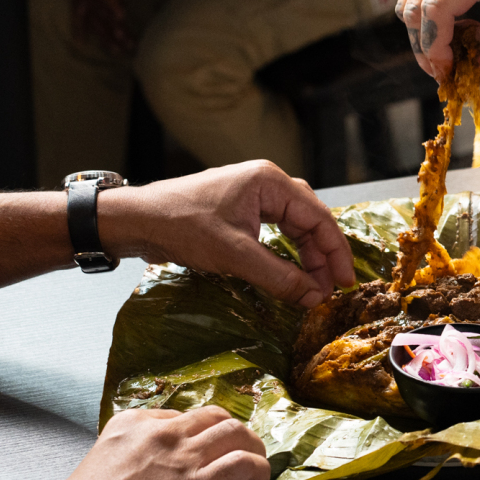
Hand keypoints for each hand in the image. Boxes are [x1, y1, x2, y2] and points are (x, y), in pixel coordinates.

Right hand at [41, 406, 269, 479]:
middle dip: (228, 430)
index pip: (176, 416)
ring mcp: (183, 454)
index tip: (199, 446)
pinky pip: (243, 463)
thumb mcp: (103, 464)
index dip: (195, 432)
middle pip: (212, 416)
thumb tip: (154, 472)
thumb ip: (132, 458)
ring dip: (251, 445)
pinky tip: (259, 478)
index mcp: (131, 423)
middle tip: (237, 445)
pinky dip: (258, 468)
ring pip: (235, 432)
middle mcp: (161, 431)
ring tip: (256, 459)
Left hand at [98, 160, 355, 306]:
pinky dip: (285, 251)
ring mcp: (253, 194)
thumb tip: (314, 297)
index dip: (335, 252)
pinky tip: (289, 271)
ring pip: (293, 225)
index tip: (344, 283)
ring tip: (312, 285)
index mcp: (270, 182)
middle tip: (329, 289)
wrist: (135, 220)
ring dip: (304, 255)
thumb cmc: (181, 227)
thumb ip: (279, 276)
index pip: (318, 217)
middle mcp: (266, 182)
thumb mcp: (235, 255)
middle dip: (322, 256)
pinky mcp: (240, 208)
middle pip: (310, 219)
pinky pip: (275, 228)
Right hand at [397, 0, 479, 79]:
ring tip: (464, 40)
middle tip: (449, 70)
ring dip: (426, 32)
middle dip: (426, 46)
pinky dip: (428, 15)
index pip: (435, 8)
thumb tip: (470, 76)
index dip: (435, 48)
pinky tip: (461, 23)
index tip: (448, 73)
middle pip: (413, 6)